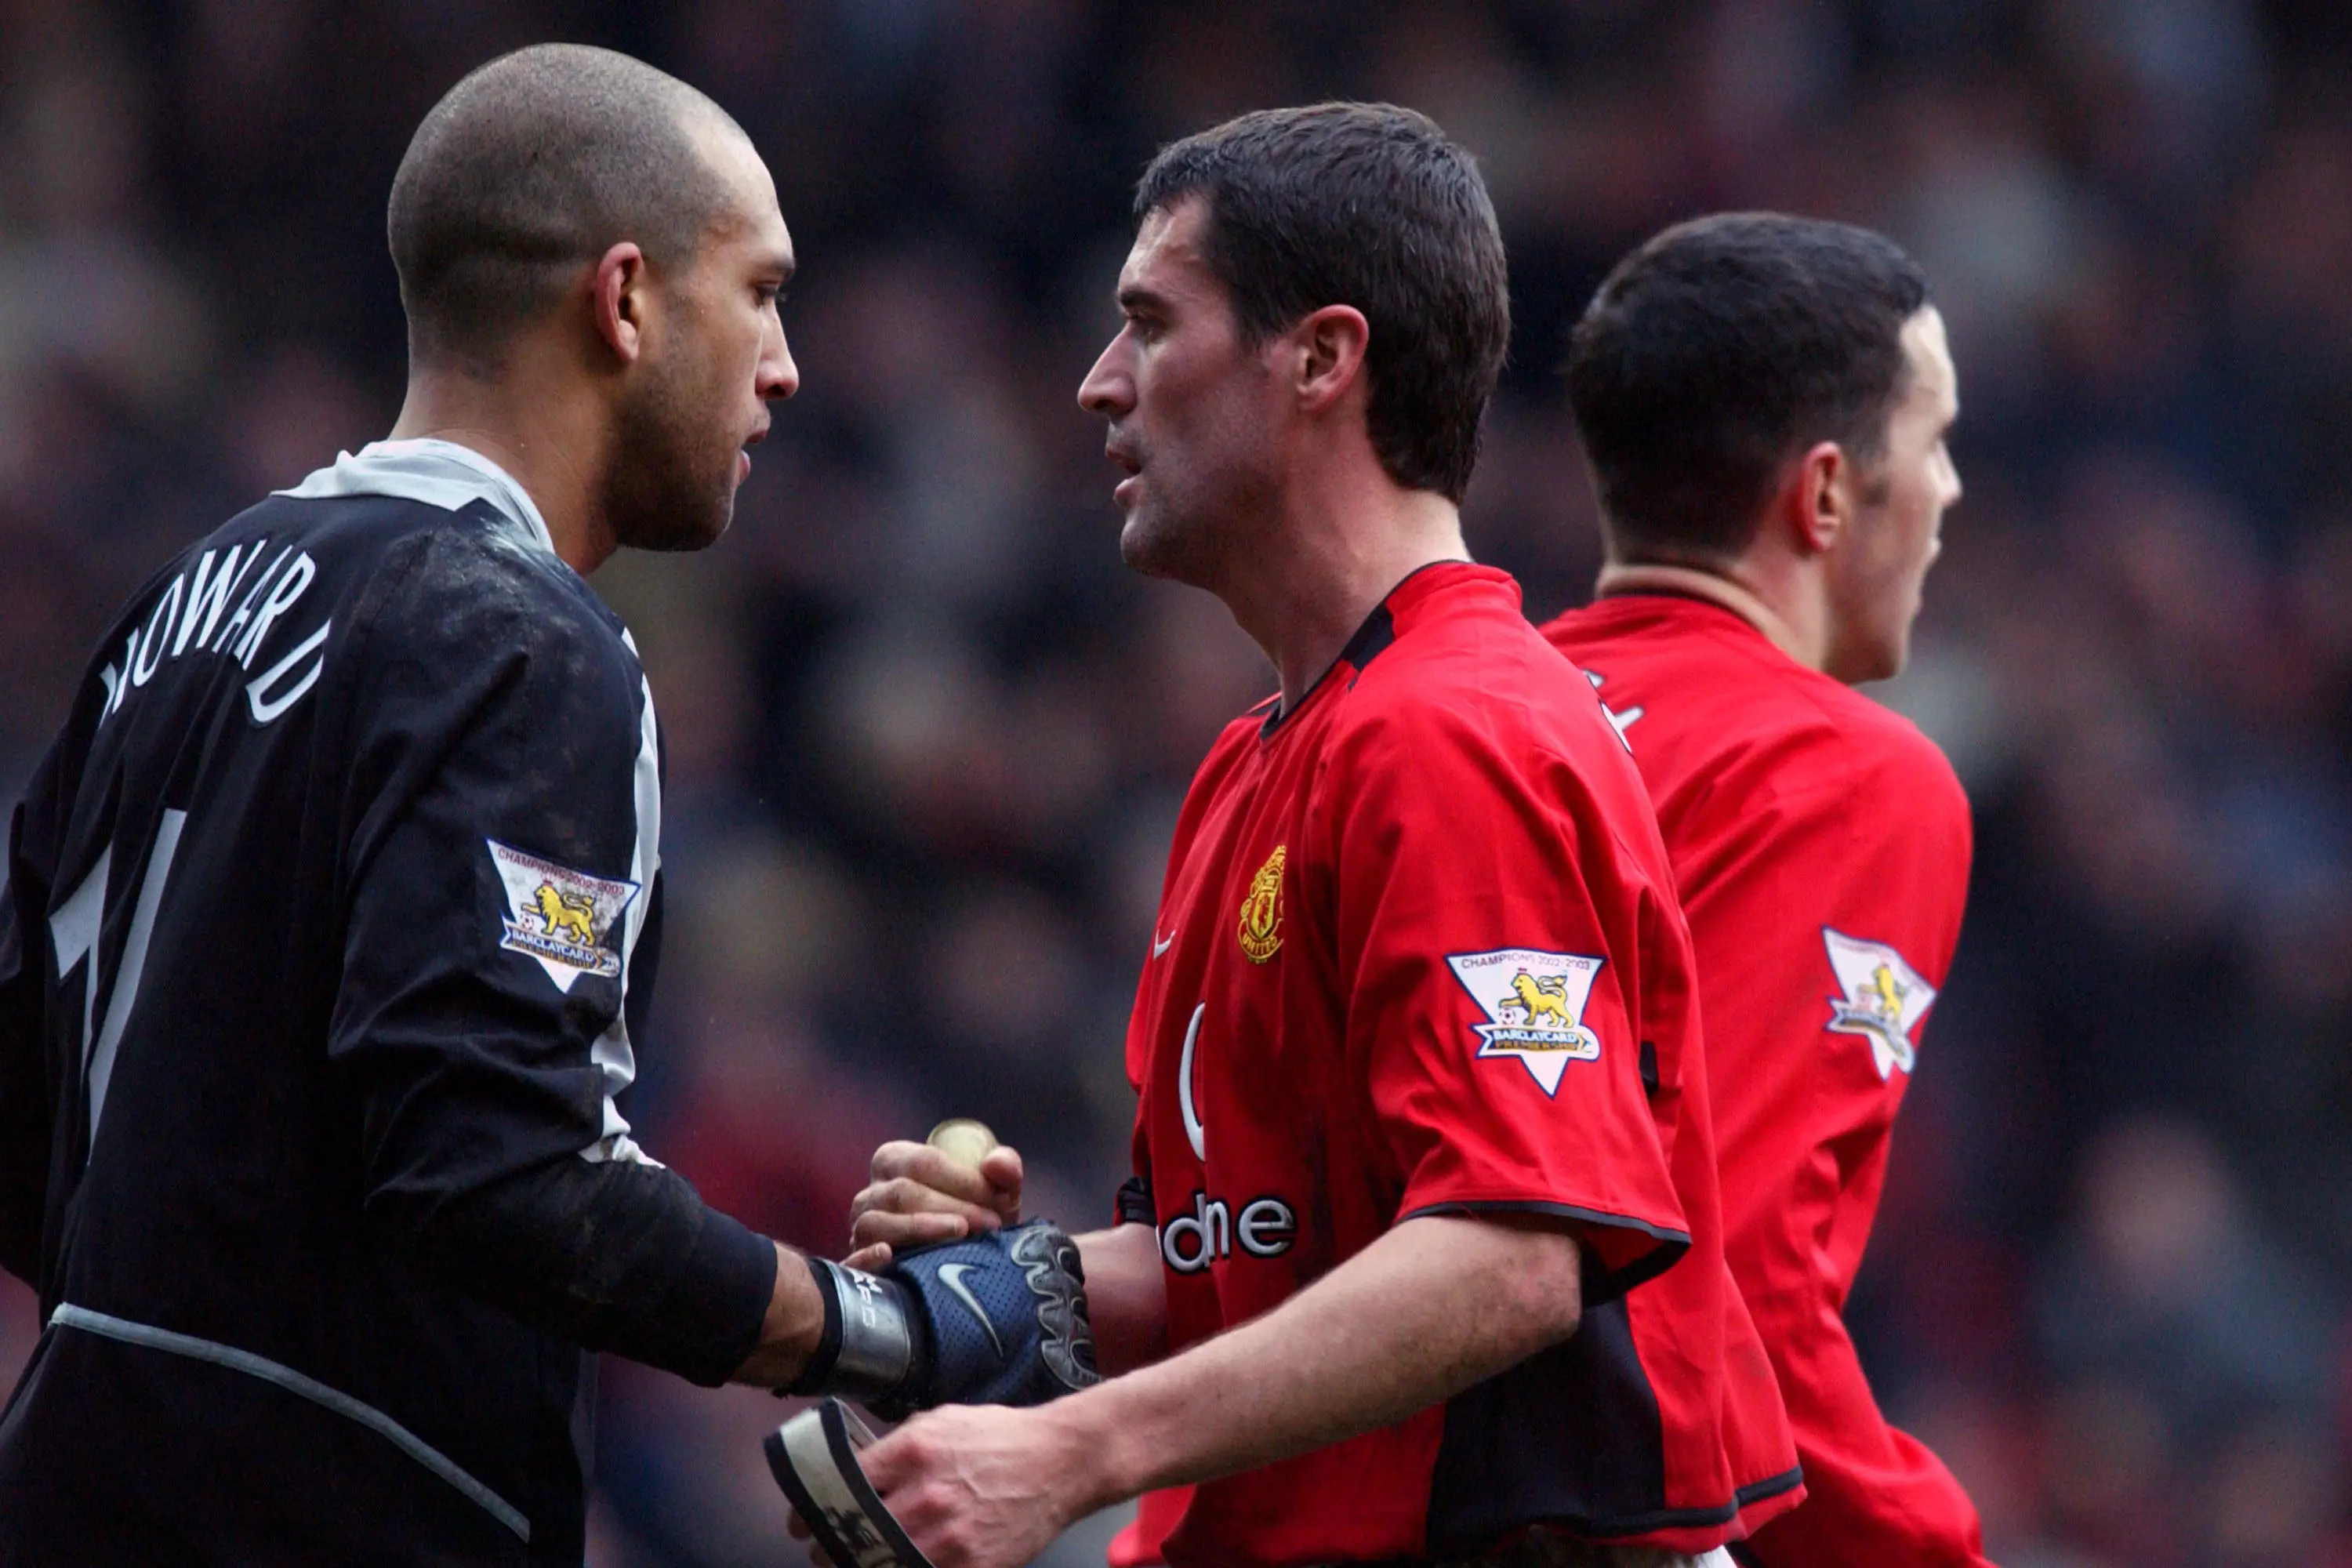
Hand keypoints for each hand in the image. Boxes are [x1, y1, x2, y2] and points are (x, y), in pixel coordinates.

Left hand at [789, 1403, 1107, 1567]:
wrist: (1062, 1462)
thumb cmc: (1002, 1438)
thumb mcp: (942, 1421)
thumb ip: (897, 1444)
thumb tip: (857, 1466)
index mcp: (914, 1450)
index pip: (841, 1484)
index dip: (813, 1506)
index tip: (803, 1518)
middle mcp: (927, 1494)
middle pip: (853, 1533)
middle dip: (829, 1545)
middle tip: (823, 1547)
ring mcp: (949, 1536)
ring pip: (879, 1565)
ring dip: (859, 1566)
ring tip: (855, 1562)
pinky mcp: (971, 1566)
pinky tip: (896, 1566)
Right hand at [845, 1140, 1023, 1271]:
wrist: (958, 1267)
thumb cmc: (972, 1218)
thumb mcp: (994, 1194)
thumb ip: (1004, 1171)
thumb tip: (997, 1163)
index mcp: (894, 1161)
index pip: (925, 1163)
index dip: (963, 1180)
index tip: (998, 1202)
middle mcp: (870, 1193)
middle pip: (903, 1192)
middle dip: (951, 1207)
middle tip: (990, 1225)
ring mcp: (858, 1229)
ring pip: (878, 1223)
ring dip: (921, 1228)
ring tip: (960, 1236)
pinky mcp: (856, 1265)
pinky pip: (853, 1261)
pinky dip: (868, 1257)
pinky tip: (889, 1255)